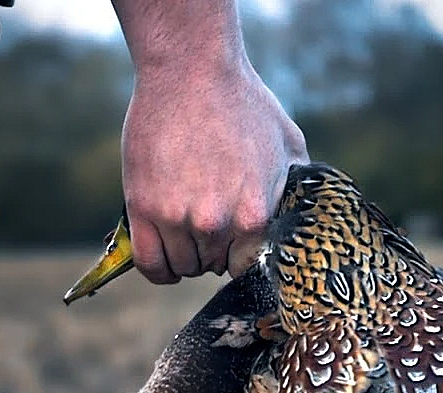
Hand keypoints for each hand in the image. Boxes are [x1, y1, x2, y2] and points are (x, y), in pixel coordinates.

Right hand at [120, 59, 307, 282]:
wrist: (191, 72)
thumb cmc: (241, 102)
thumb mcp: (287, 144)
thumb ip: (292, 187)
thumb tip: (299, 214)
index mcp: (255, 214)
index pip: (247, 267)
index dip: (240, 255)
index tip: (233, 242)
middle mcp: (216, 224)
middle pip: (212, 266)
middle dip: (212, 250)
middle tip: (207, 220)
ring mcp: (176, 218)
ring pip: (180, 266)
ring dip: (184, 254)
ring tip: (185, 227)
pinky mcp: (143, 210)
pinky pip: (148, 264)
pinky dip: (157, 269)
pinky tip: (163, 259)